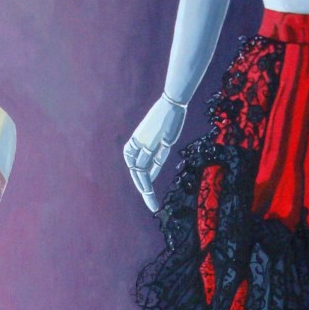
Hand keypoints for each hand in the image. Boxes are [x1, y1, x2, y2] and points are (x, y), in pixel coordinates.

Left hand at [124, 93, 186, 211]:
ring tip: (152, 204)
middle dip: (144, 190)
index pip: (139, 168)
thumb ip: (157, 157)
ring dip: (145, 189)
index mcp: (138, 144)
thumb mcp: (163, 142)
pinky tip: (148, 191)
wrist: (172, 104)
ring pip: (139, 172)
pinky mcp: (145, 144)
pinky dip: (145, 180)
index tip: (150, 195)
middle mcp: (136, 146)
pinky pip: (143, 166)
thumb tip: (151, 173)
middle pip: (138, 172)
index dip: (144, 183)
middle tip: (152, 205)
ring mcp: (139, 145)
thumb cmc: (169, 118)